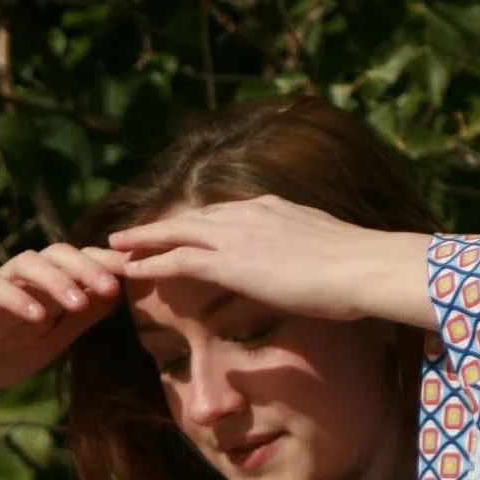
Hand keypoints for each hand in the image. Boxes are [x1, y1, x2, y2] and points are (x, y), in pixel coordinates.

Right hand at [0, 241, 130, 400]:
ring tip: (78, 302)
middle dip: (88, 266)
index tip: (138, 272)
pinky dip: (19, 299)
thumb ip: (81, 319)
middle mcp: (25, 277)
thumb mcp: (53, 341)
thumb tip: (118, 295)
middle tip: (112, 286)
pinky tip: (37, 317)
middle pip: (59, 253)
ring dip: (57, 279)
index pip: (80, 263)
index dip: (108, 264)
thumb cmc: (2, 355)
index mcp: (47, 286)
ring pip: (30, 262)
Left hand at [107, 195, 381, 322]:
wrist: (363, 266)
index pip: (223, 213)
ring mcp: (237, 235)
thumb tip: (312, 271)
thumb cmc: (359, 269)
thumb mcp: (329, 252)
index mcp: (274, 208)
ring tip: (117, 246)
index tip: (179, 227)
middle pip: (192, 217)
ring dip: (144, 240)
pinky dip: (150, 263)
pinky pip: (178, 259)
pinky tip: (130, 270)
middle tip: (131, 231)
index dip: (196, 223)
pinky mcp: (230, 262)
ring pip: (177, 233)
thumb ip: (309, 254)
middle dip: (159, 225)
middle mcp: (250, 213)